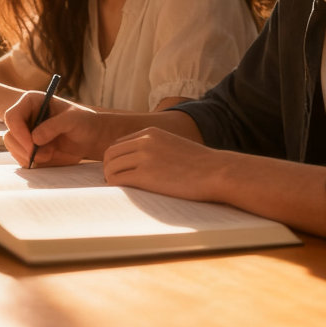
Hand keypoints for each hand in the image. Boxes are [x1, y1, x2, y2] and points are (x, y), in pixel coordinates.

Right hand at [3, 91, 108, 166]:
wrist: (90, 136)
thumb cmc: (83, 121)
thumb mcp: (73, 119)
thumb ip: (54, 126)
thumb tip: (34, 138)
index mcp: (31, 102)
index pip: (12, 116)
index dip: (19, 133)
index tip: (33, 146)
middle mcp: (25, 117)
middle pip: (9, 136)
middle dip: (25, 149)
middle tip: (46, 155)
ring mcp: (25, 133)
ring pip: (14, 150)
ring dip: (32, 157)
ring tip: (52, 153)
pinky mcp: (29, 148)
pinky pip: (23, 159)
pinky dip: (35, 163)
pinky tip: (51, 156)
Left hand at [103, 128, 224, 200]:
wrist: (216, 172)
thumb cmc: (199, 165)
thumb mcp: (173, 146)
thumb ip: (155, 148)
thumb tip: (139, 163)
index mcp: (151, 132)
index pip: (118, 143)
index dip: (115, 159)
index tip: (118, 172)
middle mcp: (145, 141)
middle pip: (110, 153)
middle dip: (109, 168)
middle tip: (114, 183)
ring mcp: (144, 157)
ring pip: (110, 167)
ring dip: (110, 179)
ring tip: (118, 190)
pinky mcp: (146, 175)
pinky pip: (117, 180)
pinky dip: (114, 187)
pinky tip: (122, 194)